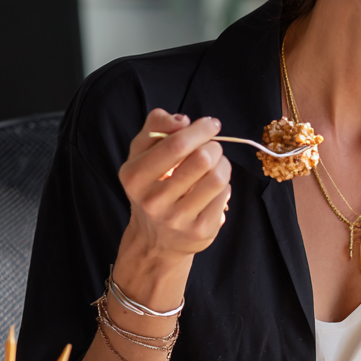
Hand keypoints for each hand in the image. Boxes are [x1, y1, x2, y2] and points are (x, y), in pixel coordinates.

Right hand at [117, 109, 232, 264]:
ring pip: (217, 178)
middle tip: (212, 148)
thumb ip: (156, 127)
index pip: (176, 145)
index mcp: (135, 176)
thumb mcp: (141, 154)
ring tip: (215, 166)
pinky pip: (224, 195)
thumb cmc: (151, 186)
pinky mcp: (200, 231)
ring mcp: (177, 219)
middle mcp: (153, 200)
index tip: (211, 124)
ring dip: (223, 164)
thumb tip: (182, 120)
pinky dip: (224, 186)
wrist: (154, 239)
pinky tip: (212, 189)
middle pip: (202, 159)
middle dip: (214, 146)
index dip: (200, 130)